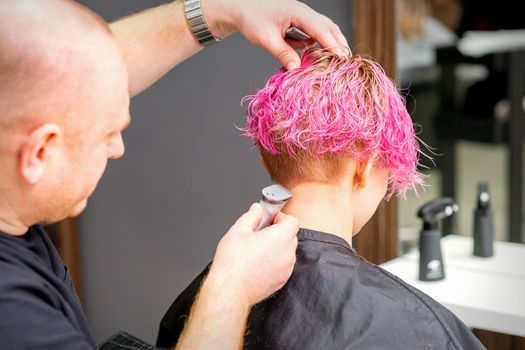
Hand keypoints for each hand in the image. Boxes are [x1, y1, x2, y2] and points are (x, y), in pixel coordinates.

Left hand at [203, 0, 348, 69]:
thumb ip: (282, 53)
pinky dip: (319, 41)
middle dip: (339, 42)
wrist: (240, 8)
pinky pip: (313, 31)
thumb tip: (296, 69)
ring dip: (331, 42)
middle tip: (347, 60)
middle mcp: (303, 12)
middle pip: (328, 26)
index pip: (320, 30)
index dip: (332, 44)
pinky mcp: (297, 21)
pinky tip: (317, 54)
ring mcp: (301, 15)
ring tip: (338, 58)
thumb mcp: (266, 39)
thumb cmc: (251, 20)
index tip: (342, 58)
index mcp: (297, 13)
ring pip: (322, 28)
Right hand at [207, 203, 298, 306]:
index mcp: (280, 238)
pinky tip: (258, 262)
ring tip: (257, 248)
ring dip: (277, 246)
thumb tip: (257, 209)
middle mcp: (287, 254)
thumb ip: (251, 216)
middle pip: (291, 235)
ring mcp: (286, 269)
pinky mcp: (282, 281)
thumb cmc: (232, 263)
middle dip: (278, 231)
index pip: (293, 221)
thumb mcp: (238, 230)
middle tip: (261, 232)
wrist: (230, 290)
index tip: (269, 220)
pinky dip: (276, 261)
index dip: (281, 217)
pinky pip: (284, 265)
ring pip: (287, 251)